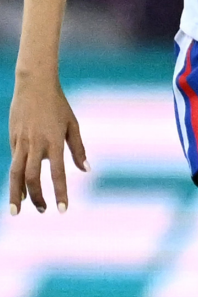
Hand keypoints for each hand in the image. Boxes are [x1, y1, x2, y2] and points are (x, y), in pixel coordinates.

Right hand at [8, 79, 86, 214]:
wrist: (33, 85)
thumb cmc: (58, 105)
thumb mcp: (73, 125)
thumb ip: (78, 149)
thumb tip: (86, 170)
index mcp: (54, 141)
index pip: (57, 173)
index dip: (59, 193)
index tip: (62, 210)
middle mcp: (36, 144)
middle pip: (32, 177)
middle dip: (37, 197)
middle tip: (43, 211)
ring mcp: (21, 142)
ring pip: (15, 173)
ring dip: (16, 194)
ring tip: (17, 211)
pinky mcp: (12, 139)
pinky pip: (14, 161)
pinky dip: (16, 177)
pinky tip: (20, 188)